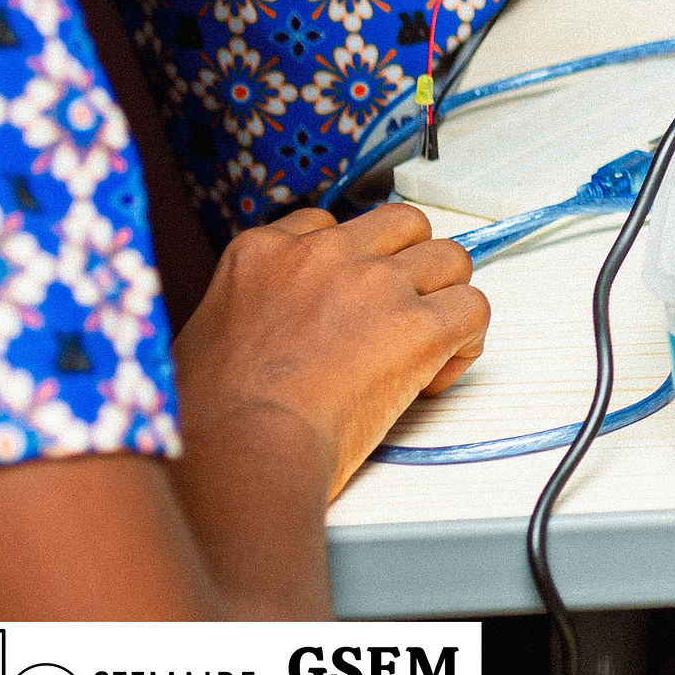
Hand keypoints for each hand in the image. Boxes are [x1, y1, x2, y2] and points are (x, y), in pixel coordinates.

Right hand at [176, 204, 488, 496]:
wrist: (241, 451)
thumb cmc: (212, 419)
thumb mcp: (201, 339)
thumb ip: (240, 312)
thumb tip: (257, 333)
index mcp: (264, 253)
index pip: (329, 224)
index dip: (351, 262)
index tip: (350, 301)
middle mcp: (324, 255)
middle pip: (403, 226)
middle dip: (410, 266)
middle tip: (400, 315)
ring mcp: (375, 284)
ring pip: (449, 259)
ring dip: (445, 300)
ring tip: (425, 346)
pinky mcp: (418, 325)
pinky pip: (473, 309)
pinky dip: (466, 341)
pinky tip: (435, 376)